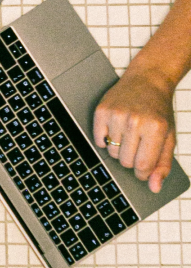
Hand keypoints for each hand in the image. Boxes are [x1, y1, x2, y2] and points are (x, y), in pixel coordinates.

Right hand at [93, 64, 176, 192]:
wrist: (147, 81)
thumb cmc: (158, 111)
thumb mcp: (169, 138)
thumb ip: (163, 165)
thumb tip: (154, 187)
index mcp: (156, 129)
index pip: (143, 166)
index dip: (143, 172)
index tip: (144, 167)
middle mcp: (135, 121)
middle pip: (125, 161)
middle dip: (131, 159)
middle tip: (138, 145)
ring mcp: (116, 115)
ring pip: (112, 152)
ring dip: (119, 148)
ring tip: (128, 134)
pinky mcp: (102, 110)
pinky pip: (98, 140)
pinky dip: (106, 140)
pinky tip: (116, 130)